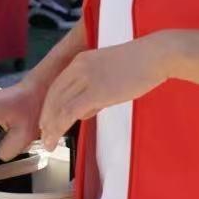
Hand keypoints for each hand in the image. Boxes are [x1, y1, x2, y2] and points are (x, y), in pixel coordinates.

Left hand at [37, 35, 172, 150]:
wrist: (155, 56)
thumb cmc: (140, 65)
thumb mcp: (109, 72)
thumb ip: (95, 88)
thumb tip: (87, 108)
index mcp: (80, 61)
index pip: (56, 86)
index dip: (49, 106)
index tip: (47, 121)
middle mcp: (78, 68)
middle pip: (53, 96)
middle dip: (46, 119)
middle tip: (44, 136)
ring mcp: (85, 79)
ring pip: (59, 106)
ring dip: (51, 127)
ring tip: (49, 143)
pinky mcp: (95, 91)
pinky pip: (70, 111)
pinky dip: (60, 126)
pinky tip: (57, 137)